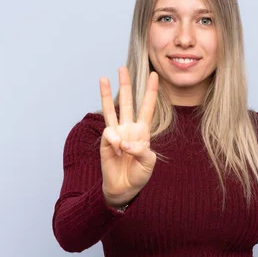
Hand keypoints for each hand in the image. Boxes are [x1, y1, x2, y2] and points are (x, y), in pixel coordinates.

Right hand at [99, 66, 158, 208]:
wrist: (124, 188)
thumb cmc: (139, 175)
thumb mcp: (149, 162)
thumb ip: (140, 150)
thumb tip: (123, 141)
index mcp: (143, 131)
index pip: (147, 107)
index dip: (150, 92)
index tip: (154, 75)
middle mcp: (128, 128)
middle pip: (127, 102)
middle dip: (125, 85)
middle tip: (122, 68)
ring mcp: (116, 134)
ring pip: (111, 110)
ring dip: (106, 94)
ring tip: (103, 78)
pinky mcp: (105, 142)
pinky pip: (108, 134)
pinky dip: (114, 141)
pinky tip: (118, 150)